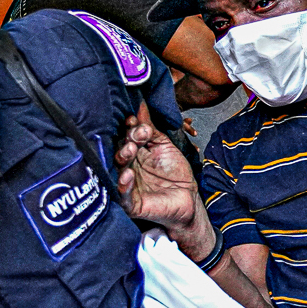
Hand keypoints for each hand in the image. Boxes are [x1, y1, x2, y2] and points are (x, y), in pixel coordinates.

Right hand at [114, 102, 208, 246]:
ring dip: (122, 158)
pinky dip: (124, 185)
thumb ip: (150, 128)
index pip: (126, 138)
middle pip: (120, 152)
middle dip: (126, 142)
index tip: (133, 120)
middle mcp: (127, 167)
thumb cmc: (175, 172)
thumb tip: (140, 104)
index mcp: (134, 153)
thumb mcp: (164, 145)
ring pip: (117, 170)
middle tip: (135, 138)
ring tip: (130, 150)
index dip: (129, 129)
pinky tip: (128, 175)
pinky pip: (123, 194)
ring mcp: (127, 185)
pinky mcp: (131, 203)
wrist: (189, 198)